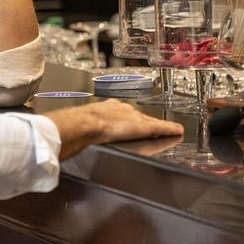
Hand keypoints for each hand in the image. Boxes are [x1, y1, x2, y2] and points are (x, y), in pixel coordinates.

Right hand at [46, 99, 183, 160]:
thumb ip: (77, 127)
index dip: (129, 119)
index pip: (123, 112)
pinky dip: (170, 130)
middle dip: (147, 122)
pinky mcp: (143, 127)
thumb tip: (64, 136)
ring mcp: (134, 118)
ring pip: (151, 122)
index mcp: (108, 108)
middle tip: (158, 127)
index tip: (132, 122)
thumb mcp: (80, 124)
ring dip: (162, 127)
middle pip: (139, 116)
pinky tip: (178, 132)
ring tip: (173, 131)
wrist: (84, 123)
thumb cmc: (77, 125)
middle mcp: (123, 109)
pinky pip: (161, 128)